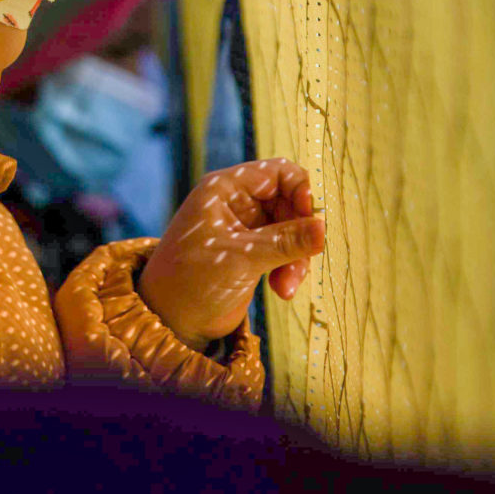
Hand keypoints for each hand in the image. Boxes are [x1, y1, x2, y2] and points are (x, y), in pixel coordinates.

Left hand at [135, 157, 326, 348]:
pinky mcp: (252, 254)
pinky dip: (289, 268)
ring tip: (288, 286)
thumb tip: (324, 228)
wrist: (170, 321)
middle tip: (303, 262)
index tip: (313, 221)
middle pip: (289, 202)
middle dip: (300, 233)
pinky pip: (285, 250)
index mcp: (226, 189)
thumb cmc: (191, 281)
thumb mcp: (241, 258)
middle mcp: (236, 203)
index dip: (301, 191)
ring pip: (290, 229)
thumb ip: (284, 242)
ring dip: (296, 257)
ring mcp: (245, 229)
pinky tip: (282, 291)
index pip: (277, 172)